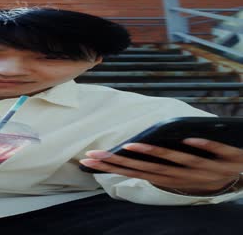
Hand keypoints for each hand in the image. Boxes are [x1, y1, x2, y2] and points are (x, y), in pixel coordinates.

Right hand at [80, 138, 242, 195]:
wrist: (240, 175)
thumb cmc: (203, 171)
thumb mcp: (177, 171)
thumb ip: (157, 161)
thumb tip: (131, 149)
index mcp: (168, 178)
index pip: (135, 172)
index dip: (111, 167)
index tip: (89, 160)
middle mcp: (180, 177)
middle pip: (145, 169)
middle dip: (117, 163)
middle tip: (93, 156)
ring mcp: (201, 169)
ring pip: (173, 162)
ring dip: (150, 154)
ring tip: (129, 146)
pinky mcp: (224, 160)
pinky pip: (212, 153)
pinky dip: (200, 146)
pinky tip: (186, 139)